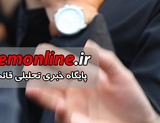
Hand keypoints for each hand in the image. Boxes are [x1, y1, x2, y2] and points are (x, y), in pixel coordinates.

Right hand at [26, 41, 159, 122]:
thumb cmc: (131, 100)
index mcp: (86, 78)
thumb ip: (106, 60)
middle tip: (28, 67)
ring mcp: (76, 107)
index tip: (40, 49)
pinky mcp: (78, 121)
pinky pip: (65, 117)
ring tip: (31, 88)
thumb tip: (87, 44)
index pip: (66, 66)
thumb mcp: (121, 76)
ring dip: (43, 95)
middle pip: (54, 82)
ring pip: (54, 100)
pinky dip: (61, 112)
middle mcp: (77, 92)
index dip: (53, 58)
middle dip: (40, 76)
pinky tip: (60, 105)